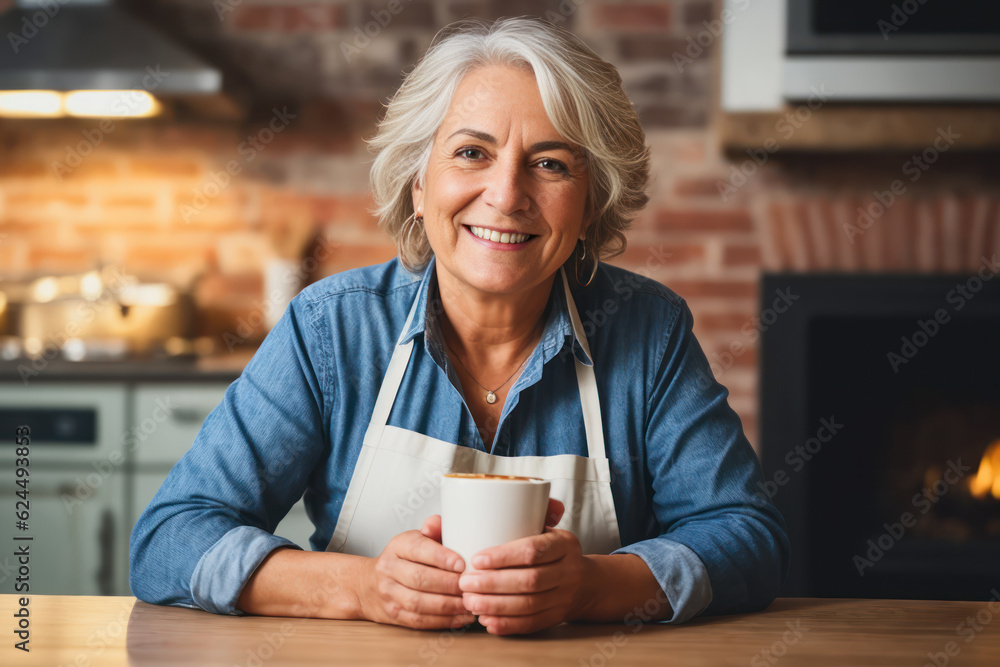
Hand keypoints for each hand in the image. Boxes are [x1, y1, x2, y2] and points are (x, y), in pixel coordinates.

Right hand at [357, 517, 475, 629]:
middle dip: (449, 584)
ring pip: (419, 603)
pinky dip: (444, 621)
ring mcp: (389, 594)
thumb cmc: (404, 559)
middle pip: (420, 578)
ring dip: (448, 605)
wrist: (370, 584)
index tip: (462, 564)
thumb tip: (439, 522)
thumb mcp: (416, 539)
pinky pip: (420, 621)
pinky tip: (461, 617)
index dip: (441, 557)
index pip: (418, 549)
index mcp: (398, 546)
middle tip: (471, 586)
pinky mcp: (394, 614)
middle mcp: (389, 569)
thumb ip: (432, 530)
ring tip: (469, 603)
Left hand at [457, 498, 593, 634]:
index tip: (476, 559)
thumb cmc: (551, 549)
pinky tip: (487, 621)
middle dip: (493, 584)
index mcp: (565, 543)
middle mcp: (570, 570)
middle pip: (530, 581)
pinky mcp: (557, 617)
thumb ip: (525, 512)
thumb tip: (501, 497)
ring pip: (529, 605)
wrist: (586, 582)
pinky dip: (507, 625)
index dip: (503, 557)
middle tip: (465, 584)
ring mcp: (565, 596)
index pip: (533, 550)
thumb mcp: (547, 526)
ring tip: (470, 602)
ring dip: (495, 606)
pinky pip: (531, 624)